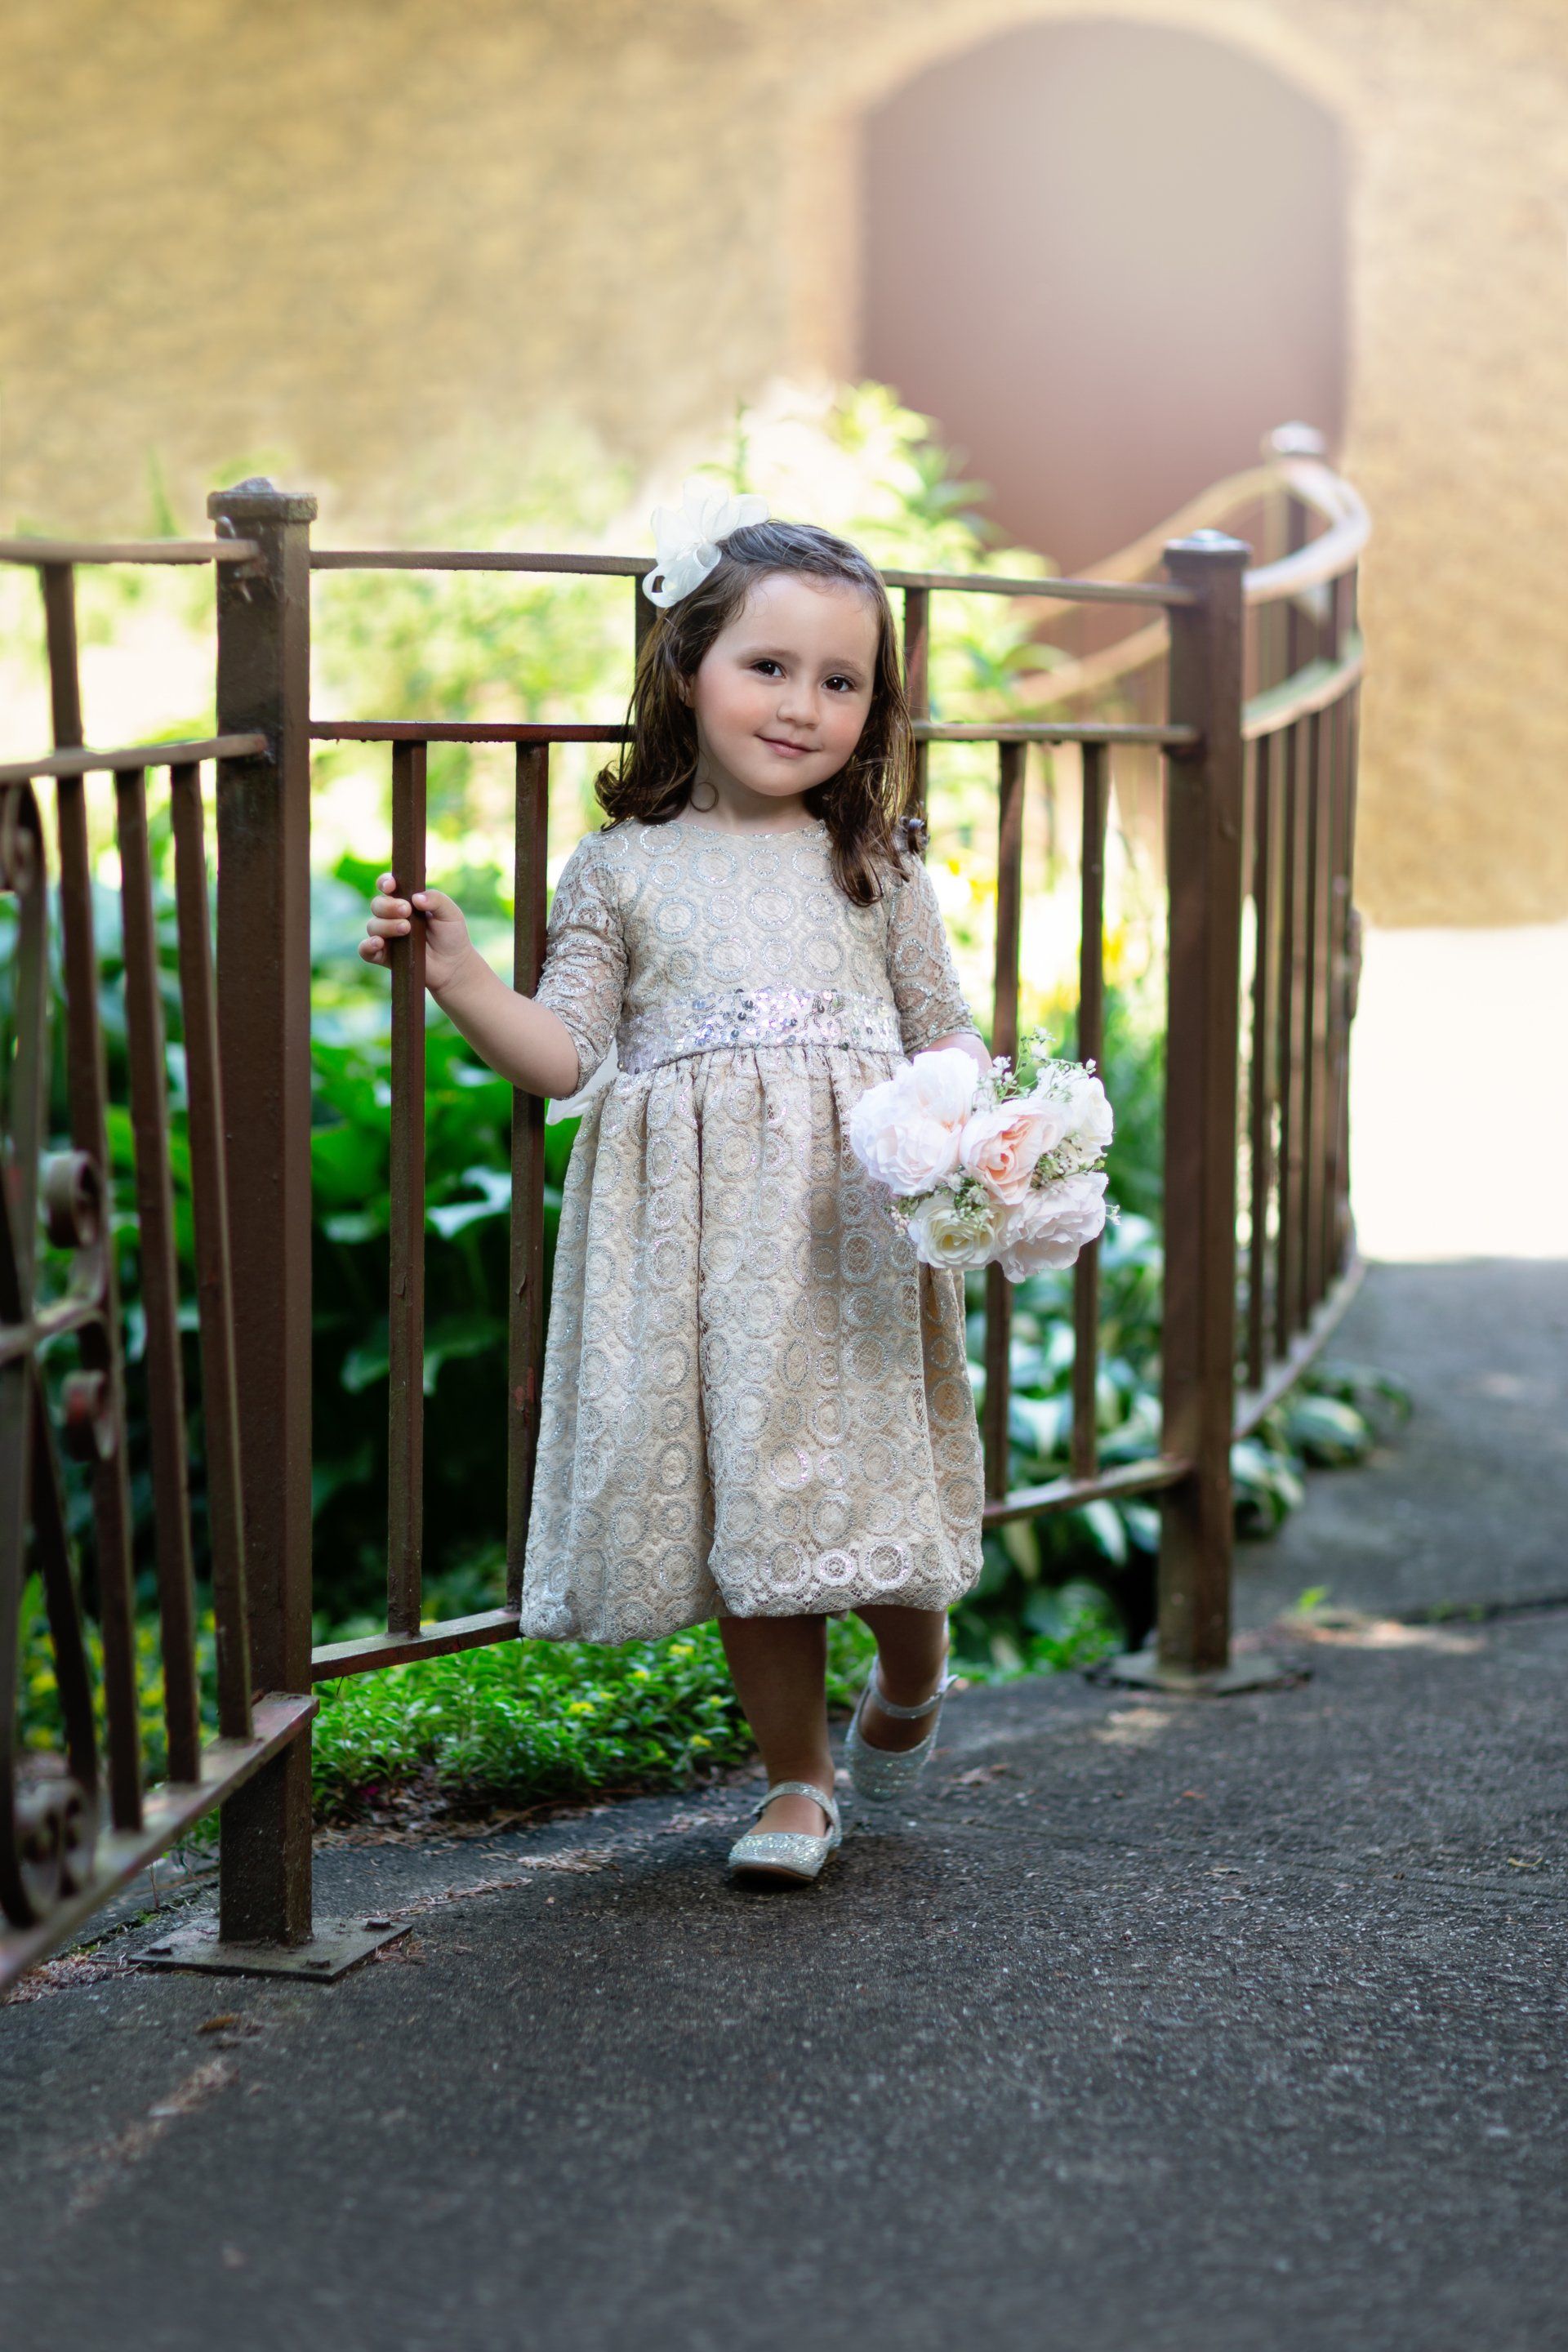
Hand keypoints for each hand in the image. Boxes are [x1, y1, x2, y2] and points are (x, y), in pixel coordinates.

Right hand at [359, 873, 475, 994]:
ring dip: (386, 925)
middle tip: (406, 911)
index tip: (391, 886)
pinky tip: (378, 943)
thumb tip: (416, 897)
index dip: (385, 882)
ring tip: (406, 929)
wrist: (454, 965)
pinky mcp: (384, 956)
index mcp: (406, 900)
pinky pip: (365, 950)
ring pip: (373, 926)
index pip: (387, 886)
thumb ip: (436, 899)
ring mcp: (386, 936)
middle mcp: (392, 916)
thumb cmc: (451, 936)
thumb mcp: (451, 913)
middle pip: (377, 904)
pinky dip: (368, 946)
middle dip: (389, 906)